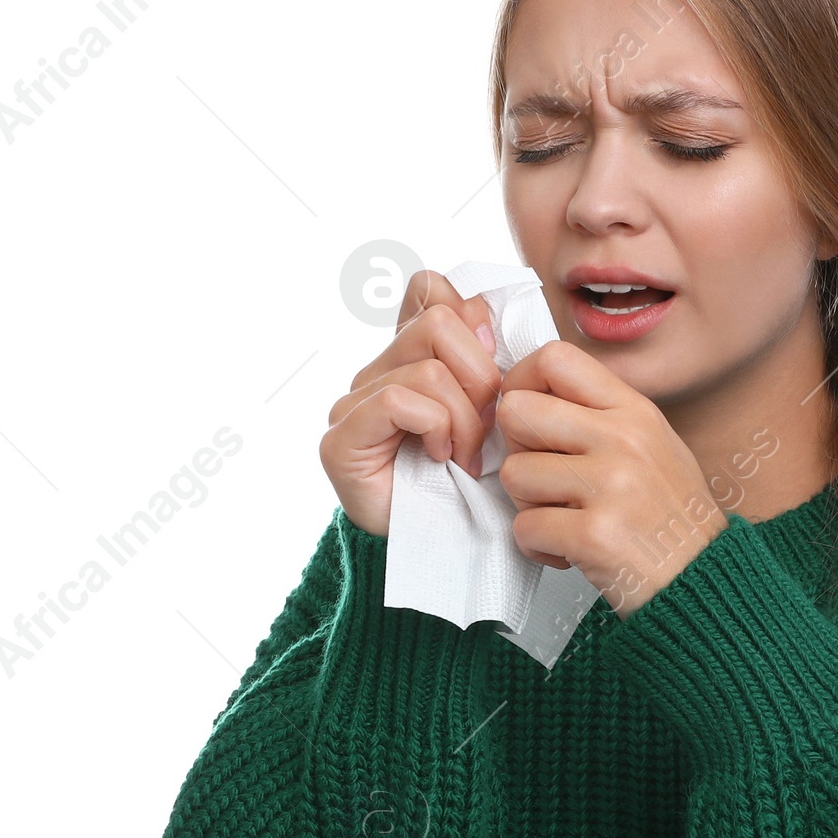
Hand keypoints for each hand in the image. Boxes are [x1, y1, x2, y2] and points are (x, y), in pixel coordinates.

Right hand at [319, 269, 500, 537]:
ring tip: (469, 454)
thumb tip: (481, 307)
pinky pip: (400, 400)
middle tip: (490, 428)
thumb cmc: (473, 481)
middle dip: (483, 376)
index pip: (429, 288)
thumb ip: (484, 356)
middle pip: (440, 320)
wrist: (443, 548)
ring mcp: (353, 403)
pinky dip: (436, 429)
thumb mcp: (494, 411)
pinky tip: (443, 459)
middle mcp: (376, 371)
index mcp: (411, 356)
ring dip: (466, 417)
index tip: (492, 363)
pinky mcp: (343, 439)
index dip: (469, 314)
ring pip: (428, 367)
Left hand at [495, 340, 728, 616]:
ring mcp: (611, 485)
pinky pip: (525, 527)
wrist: (702, 581)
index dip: (520, 383)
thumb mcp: (652, 444)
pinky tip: (567, 551)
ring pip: (515, 474)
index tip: (524, 415)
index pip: (556, 358)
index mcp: (634, 411)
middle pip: (517, 412)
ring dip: (527, 505)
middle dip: (517, 449)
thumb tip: (527, 397)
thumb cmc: (672, 519)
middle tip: (542, 477)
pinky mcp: (595, 534)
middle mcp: (624, 439)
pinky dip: (537, 546)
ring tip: (564, 520)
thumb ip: (596, 415)